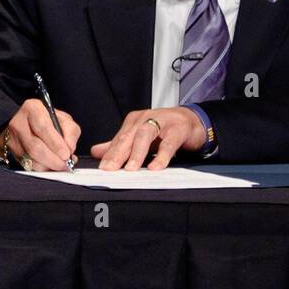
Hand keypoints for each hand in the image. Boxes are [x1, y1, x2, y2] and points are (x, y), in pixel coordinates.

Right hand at [0, 97, 80, 170]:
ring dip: (48, 166)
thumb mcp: (63, 119)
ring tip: (59, 165)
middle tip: (65, 164)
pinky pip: (28, 166)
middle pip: (35, 146)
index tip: (66, 154)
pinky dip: (42, 169)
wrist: (27, 124)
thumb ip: (70, 131)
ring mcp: (13, 138)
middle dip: (53, 159)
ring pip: (31, 159)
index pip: (43, 126)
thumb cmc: (47, 121)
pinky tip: (50, 166)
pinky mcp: (12, 152)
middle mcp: (19, 122)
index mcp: (32, 108)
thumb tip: (69, 148)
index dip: (56, 143)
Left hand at [91, 106, 205, 170]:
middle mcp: (145, 119)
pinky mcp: (178, 129)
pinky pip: (169, 143)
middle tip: (109, 169)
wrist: (191, 120)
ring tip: (130, 169)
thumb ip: (120, 145)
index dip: (110, 154)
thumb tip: (97, 152)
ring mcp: (162, 122)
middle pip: (128, 136)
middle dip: (117, 153)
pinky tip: (155, 167)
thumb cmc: (165, 129)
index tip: (102, 168)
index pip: (119, 139)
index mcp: (134, 121)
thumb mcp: (141, 136)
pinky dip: (161, 156)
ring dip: (136, 153)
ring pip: (145, 136)